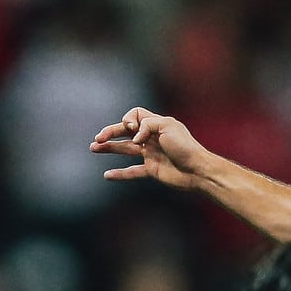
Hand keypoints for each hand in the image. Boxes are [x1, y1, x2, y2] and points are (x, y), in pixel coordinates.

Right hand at [89, 108, 213, 189]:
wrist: (197, 170)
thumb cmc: (185, 146)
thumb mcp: (167, 126)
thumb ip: (147, 125)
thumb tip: (134, 138)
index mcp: (156, 123)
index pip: (135, 115)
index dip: (129, 120)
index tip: (135, 131)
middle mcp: (151, 137)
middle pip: (126, 132)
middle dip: (111, 132)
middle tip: (98, 138)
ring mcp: (150, 153)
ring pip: (125, 149)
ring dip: (109, 148)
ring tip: (93, 148)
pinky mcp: (151, 169)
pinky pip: (132, 171)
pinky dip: (120, 173)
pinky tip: (107, 175)